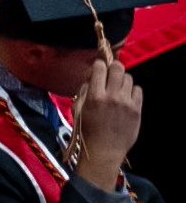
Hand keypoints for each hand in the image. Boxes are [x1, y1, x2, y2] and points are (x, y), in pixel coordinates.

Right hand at [75, 59, 141, 191]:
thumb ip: (85, 90)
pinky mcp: (137, 110)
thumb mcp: (78, 108)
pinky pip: (138, 90)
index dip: (98, 65)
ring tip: (118, 88)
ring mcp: (126, 103)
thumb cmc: (88, 130)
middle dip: (113, 68)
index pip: (100, 67)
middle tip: (110, 74)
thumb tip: (93, 76)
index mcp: (94, 96)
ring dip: (122, 80)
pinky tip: (126, 97)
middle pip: (118, 68)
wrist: (104, 150)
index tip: (98, 69)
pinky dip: (132, 91)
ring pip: (129, 78)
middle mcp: (112, 97)